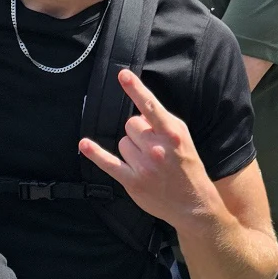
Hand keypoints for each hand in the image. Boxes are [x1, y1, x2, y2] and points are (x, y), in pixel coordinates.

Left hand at [78, 69, 213, 229]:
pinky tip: (84, 144)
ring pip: (122, 141)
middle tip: (151, 147)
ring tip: (147, 162)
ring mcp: (144, 165)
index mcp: (172, 132)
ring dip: (131, 149)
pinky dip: (95, 153)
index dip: (135, 89)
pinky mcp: (133, 181)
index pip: (150, 106)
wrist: (193, 204)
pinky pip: (109, 163)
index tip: (122, 75)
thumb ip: (162, 122)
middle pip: (131, 124)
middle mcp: (157, 147)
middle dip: (138, 132)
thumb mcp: (183, 138)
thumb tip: (139, 111)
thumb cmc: (187, 166)